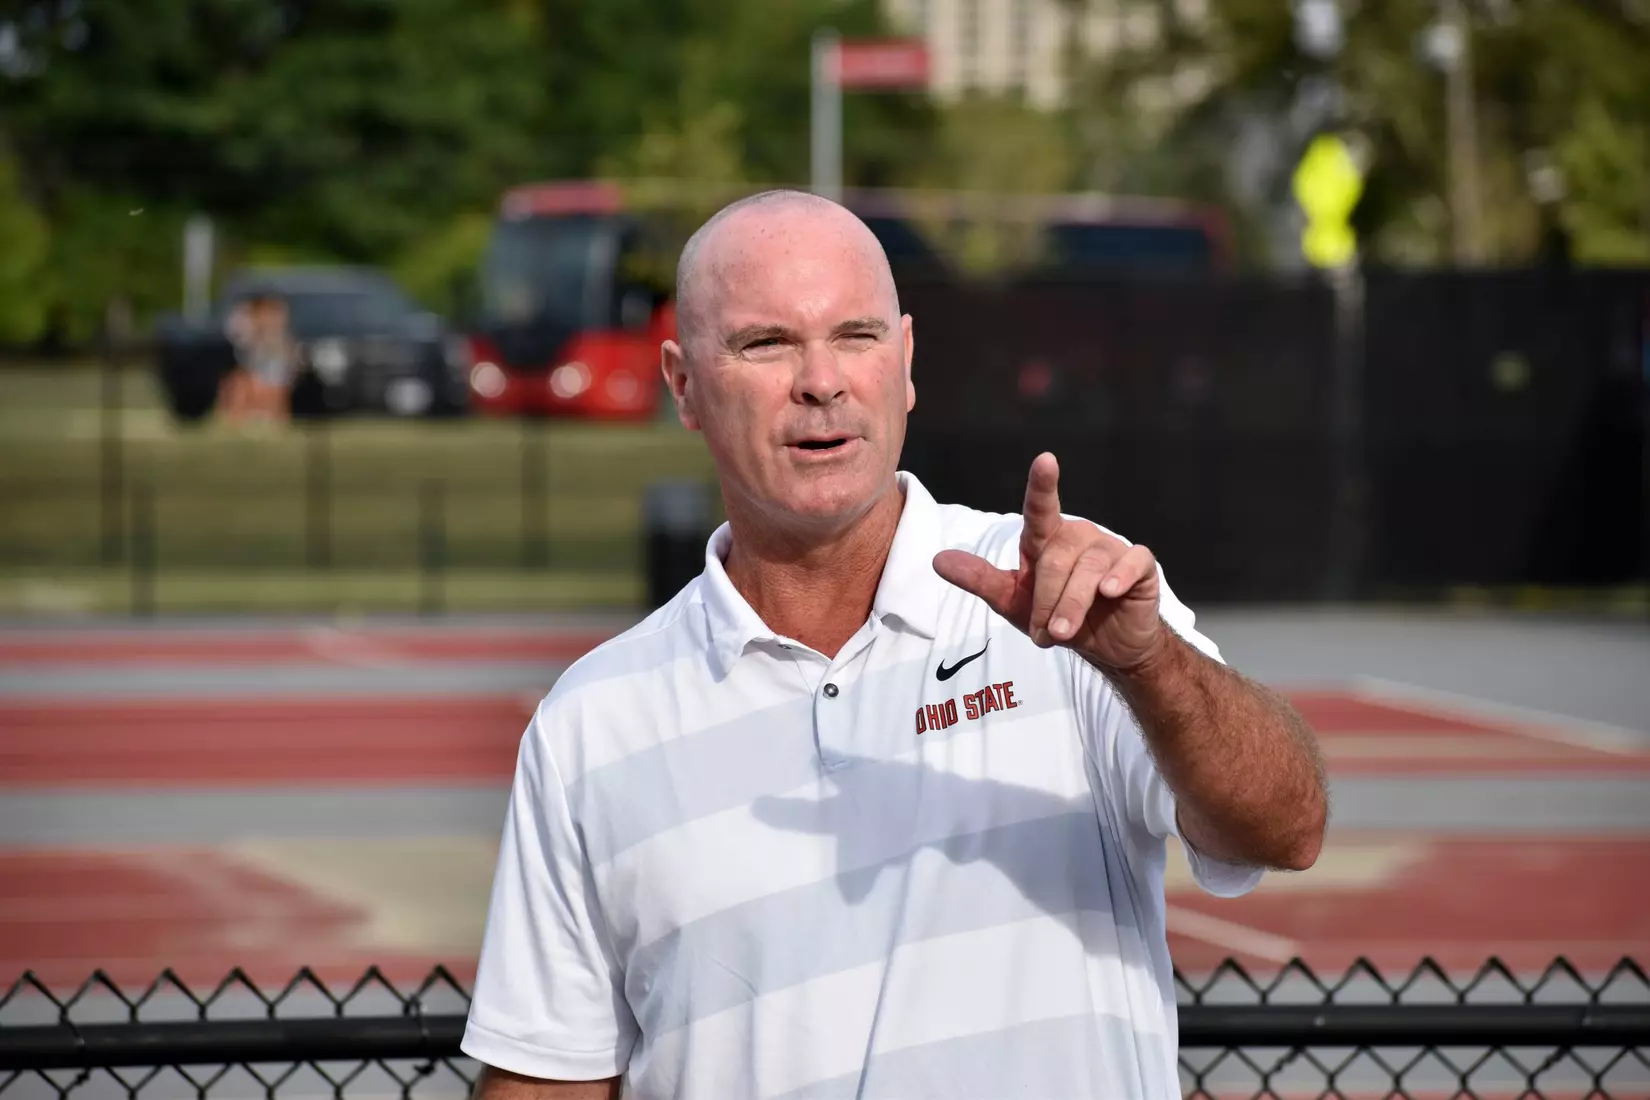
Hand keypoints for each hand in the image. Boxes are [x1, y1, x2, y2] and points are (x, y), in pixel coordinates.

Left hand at [932, 452, 1167, 673]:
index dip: (1042, 485)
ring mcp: (1110, 547)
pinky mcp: (1140, 564)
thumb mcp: (1012, 602)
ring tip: (1063, 634)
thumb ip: (979, 579)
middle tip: (1046, 634)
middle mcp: (1078, 535)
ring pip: (1089, 570)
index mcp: (1046, 539)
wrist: (1107, 646)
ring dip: (1072, 606)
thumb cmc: (1057, 616)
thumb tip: (938, 560)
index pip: (1040, 508)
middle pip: (1056, 560)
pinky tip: (1110, 592)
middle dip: (1047, 602)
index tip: (1045, 460)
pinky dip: (1118, 578)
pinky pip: (1130, 562)